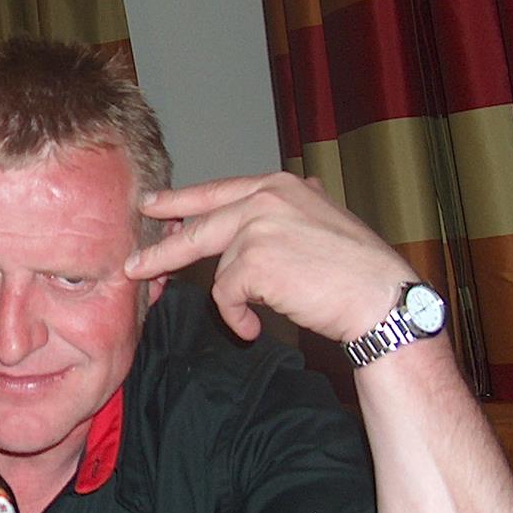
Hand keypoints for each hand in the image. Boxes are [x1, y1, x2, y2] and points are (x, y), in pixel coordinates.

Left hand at [123, 173, 411, 341]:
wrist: (380, 298)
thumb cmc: (358, 268)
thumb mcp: (327, 218)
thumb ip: (300, 204)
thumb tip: (299, 184)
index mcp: (279, 186)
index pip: (217, 192)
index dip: (182, 202)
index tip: (153, 208)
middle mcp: (265, 198)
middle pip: (197, 224)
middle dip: (162, 248)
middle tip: (132, 265)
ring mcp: (257, 226)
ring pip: (214, 267)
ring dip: (230, 299)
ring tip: (248, 318)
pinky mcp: (253, 260)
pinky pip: (225, 295)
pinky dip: (236, 317)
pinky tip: (254, 328)